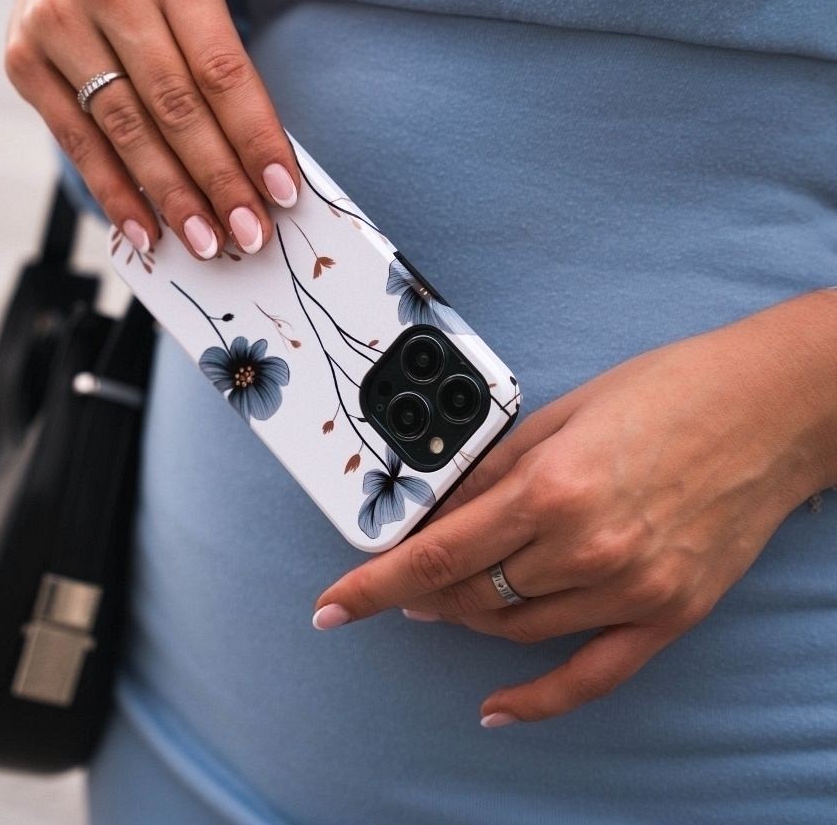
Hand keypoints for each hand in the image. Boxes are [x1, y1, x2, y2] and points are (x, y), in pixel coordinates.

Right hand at [5, 0, 298, 258]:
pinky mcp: (24, 61)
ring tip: (206, 242)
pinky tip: (147, 234)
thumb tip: (262, 178)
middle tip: (249, 234)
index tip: (283, 193)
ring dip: (172, 198)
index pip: (222, 72)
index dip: (255, 138)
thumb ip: (226, 84)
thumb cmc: (159, 5)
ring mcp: (58, 23)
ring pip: (128, 131)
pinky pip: (79, 145)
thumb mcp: (199, 15)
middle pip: (175, 106)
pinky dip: (118, 196)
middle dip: (218, 180)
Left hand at [313, 291, 836, 724]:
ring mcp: (630, 588)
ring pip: (516, 630)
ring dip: (465, 620)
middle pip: (471, 596)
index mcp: (552, 488)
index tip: (333, 607)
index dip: (373, 585)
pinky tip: (496, 708)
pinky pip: (591, 675)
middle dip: (418, 594)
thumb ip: (494, 471)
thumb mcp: (561, 415)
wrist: (767, 408)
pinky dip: (537, 700)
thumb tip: (438, 510)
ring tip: (438, 604)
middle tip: (394, 582)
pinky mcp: (668, 613)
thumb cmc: (665, 392)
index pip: (439, 554)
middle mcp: (587, 547)